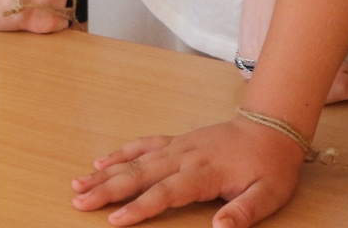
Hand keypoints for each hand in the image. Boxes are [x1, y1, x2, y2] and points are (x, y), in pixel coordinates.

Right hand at [69, 116, 304, 227]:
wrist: (270, 128)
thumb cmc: (270, 167)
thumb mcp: (268, 195)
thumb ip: (244, 213)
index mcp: (203, 173)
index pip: (164, 193)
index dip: (138, 208)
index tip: (114, 220)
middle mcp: (183, 157)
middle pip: (139, 175)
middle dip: (107, 190)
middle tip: (79, 201)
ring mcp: (177, 146)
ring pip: (134, 160)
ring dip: (105, 173)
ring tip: (78, 183)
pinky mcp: (176, 141)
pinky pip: (142, 145)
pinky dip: (120, 153)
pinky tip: (100, 162)